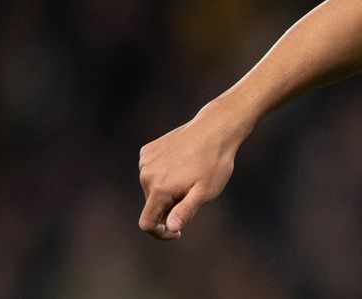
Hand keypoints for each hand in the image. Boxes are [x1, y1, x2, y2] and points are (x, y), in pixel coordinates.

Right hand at [137, 101, 245, 239]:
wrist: (216, 128)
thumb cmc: (215, 162)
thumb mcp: (205, 191)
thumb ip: (186, 211)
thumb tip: (171, 228)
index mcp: (159, 188)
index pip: (147, 223)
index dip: (160, 233)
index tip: (177, 233)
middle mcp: (146, 174)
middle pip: (152, 204)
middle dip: (170, 206)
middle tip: (194, 193)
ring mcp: (145, 160)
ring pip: (152, 187)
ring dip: (167, 189)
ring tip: (191, 175)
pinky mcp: (148, 150)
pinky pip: (152, 170)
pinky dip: (164, 173)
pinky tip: (183, 162)